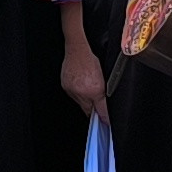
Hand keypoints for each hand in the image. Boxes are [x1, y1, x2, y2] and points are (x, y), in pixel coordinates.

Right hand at [59, 8, 109, 123]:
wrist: (77, 48)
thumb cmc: (91, 59)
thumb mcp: (104, 78)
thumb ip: (104, 97)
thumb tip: (106, 112)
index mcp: (93, 90)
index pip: (99, 111)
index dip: (103, 118)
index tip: (106, 123)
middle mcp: (81, 92)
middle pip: (88, 110)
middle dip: (94, 110)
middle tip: (99, 114)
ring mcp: (71, 89)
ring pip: (81, 103)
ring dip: (86, 102)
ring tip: (90, 94)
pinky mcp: (65, 86)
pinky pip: (74, 95)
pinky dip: (79, 94)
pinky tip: (82, 87)